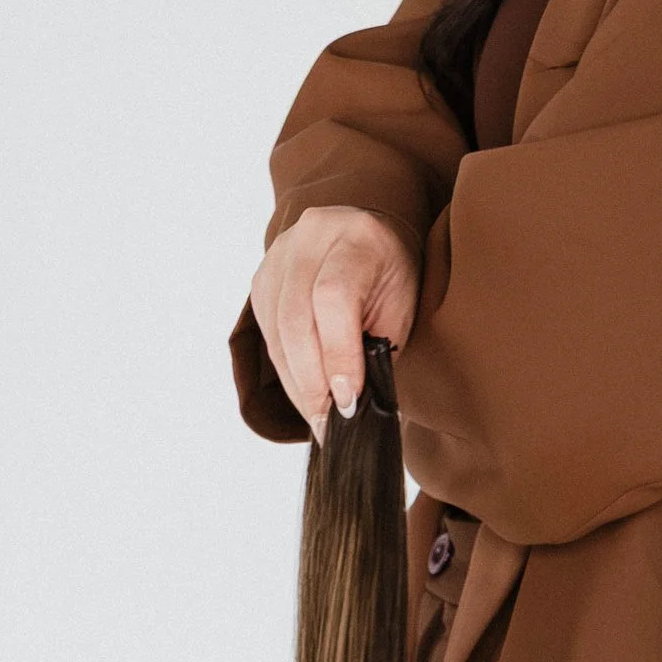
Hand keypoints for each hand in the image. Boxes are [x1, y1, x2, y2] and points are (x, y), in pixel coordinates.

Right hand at [249, 206, 419, 437]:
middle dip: (312, 382)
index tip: (348, 401)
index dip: (337, 355)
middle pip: (296, 319)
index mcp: (355, 237)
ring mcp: (278, 256)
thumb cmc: (392, 277)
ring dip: (297, 384)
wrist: (368, 238)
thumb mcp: (400, 307)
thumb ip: (375, 349)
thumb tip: (347, 402)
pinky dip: (287, 370)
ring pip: (276, 332)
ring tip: (319, 416)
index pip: (333, 298)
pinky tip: (306, 392)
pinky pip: (267, 334)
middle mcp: (309, 239)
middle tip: (329, 424)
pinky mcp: (261, 279)